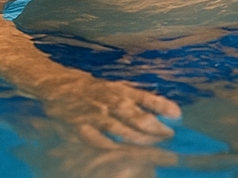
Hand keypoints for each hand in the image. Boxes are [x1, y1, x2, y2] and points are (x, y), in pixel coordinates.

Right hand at [36, 70, 181, 146]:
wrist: (59, 85)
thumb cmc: (95, 88)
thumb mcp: (119, 87)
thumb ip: (140, 97)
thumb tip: (167, 109)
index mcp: (123, 91)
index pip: (149, 98)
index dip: (164, 107)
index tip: (178, 116)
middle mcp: (112, 102)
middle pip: (139, 118)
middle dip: (157, 129)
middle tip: (170, 137)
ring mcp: (97, 116)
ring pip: (123, 131)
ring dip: (141, 140)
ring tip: (156, 147)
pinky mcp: (81, 128)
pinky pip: (99, 141)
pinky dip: (113, 148)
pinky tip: (125, 153)